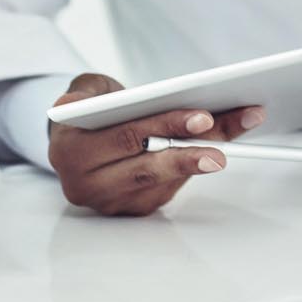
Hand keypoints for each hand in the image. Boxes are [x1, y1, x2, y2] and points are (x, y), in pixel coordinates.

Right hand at [48, 73, 265, 215]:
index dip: (166, 126)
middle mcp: (85, 184)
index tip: (203, 116)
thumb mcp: (85, 91)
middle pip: (147, 169)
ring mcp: (110, 201)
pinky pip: (167, 191)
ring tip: (231, 144)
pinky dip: (193, 170)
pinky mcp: (131, 209)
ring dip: (200, 162)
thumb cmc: (88, 113)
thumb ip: (87, 93)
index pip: (126, 137)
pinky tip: (216, 150)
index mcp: (70, 151)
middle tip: (226, 144)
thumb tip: (93, 102)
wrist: (78, 142)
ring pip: (162, 182)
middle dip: (192, 153)